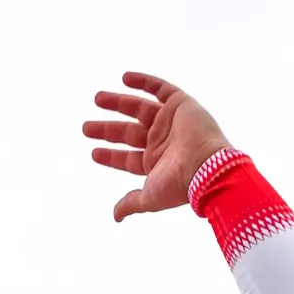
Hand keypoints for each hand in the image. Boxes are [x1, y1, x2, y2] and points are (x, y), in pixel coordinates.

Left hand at [84, 72, 232, 221]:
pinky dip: (144, 82)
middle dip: (106, 130)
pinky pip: (161, 89)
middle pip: (128, 133)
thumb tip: (116, 216)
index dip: (110, 156)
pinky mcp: (181, 104)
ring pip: (139, 109)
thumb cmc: (180, 184)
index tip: (93, 152)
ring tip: (96, 98)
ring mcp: (170, 122)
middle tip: (85, 128)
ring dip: (118, 102)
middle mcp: (162, 142)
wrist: (207, 165)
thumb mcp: (150, 197)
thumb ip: (132, 203)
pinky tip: (125, 78)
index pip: (127, 158)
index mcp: (155, 163)